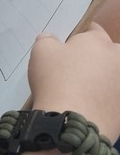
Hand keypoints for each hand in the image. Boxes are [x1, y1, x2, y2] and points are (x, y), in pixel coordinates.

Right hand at [29, 23, 119, 142]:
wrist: (71, 125)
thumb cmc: (56, 80)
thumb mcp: (41, 51)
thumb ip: (47, 40)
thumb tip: (50, 40)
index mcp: (100, 41)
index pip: (93, 29)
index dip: (78, 36)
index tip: (66, 46)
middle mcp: (117, 60)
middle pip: (107, 53)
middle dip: (94, 58)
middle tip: (73, 68)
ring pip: (110, 77)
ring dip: (99, 80)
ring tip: (78, 91)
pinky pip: (111, 99)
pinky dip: (101, 101)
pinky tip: (84, 107)